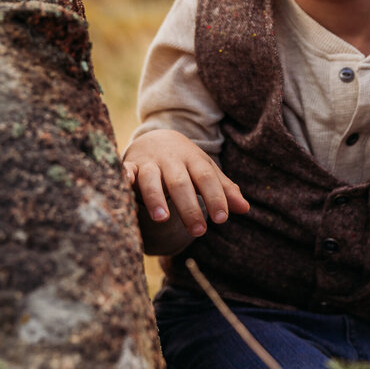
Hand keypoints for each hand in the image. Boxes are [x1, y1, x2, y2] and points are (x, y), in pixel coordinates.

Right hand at [121, 130, 248, 249]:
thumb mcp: (206, 171)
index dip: (214, 197)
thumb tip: (245, 208)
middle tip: (199, 231)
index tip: (221, 219)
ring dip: (155, 197)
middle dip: (189, 207)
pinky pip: (125, 171)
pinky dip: (124, 177)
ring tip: (162, 219)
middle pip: (180, 183)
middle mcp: (171, 160)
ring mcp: (149, 163)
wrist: (156, 137)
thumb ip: (224, 190)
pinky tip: (126, 186)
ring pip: (151, 179)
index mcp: (194, 160)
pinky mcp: (130, 166)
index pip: (206, 178)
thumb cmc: (186, 163)